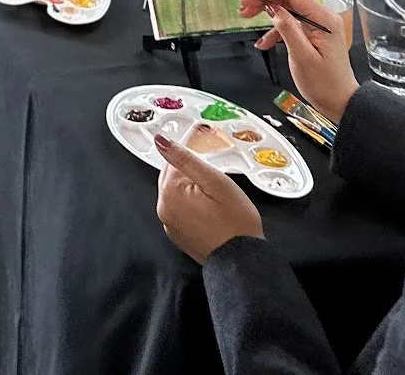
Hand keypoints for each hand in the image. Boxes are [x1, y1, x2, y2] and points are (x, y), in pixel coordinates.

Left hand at [155, 135, 263, 263]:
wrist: (243, 263)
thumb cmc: (235, 225)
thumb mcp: (216, 182)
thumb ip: (186, 159)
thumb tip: (161, 141)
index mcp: (169, 192)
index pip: (175, 160)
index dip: (197, 162)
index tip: (212, 173)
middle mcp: (164, 209)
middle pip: (174, 175)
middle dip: (193, 176)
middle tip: (217, 189)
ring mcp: (170, 224)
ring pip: (178, 192)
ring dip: (194, 191)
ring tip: (216, 203)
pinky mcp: (178, 235)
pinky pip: (182, 210)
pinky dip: (193, 207)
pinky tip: (212, 214)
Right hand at [241, 0, 358, 123]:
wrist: (340, 102)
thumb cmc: (325, 85)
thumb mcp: (302, 58)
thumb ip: (288, 30)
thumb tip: (273, 9)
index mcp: (324, 19)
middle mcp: (323, 17)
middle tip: (244, 5)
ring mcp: (319, 25)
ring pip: (288, 8)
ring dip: (267, 12)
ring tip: (247, 15)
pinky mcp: (314, 34)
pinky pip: (291, 23)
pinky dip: (275, 30)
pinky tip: (264, 42)